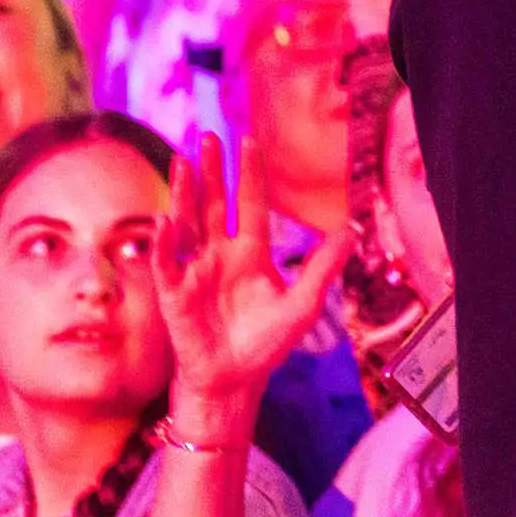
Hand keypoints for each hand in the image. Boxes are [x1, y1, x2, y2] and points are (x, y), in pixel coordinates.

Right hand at [151, 132, 350, 439]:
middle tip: (206, 136)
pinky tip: (165, 219)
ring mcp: (195, 271)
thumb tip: (350, 231)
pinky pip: (167, 262)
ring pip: (187, 222)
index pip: (249, 204)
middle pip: (213, 204)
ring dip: (183, 192)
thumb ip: (322, 268)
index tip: (248, 140)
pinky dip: (165, 242)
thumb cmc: (266, 343)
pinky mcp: (175, 293)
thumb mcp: (302, 305)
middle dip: (211, 171)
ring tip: (181, 160)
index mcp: (251, 253)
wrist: (234, 380)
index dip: (248, 174)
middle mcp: (220, 254)